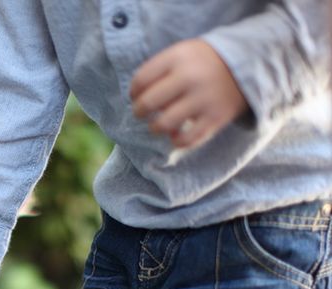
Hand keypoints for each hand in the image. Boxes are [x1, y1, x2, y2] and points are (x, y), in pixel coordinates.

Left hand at [130, 39, 247, 148]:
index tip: (135, 97)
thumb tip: (136, 98)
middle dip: (139, 112)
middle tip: (142, 113)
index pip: (141, 80)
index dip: (133, 92)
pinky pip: (187, 139)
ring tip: (157, 126)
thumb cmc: (204, 62)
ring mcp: (204, 98)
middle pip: (148, 102)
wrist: (248, 62)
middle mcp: (190, 77)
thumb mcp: (182, 53)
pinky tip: (175, 135)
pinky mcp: (216, 117)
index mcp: (178, 57)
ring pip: (164, 124)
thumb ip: (159, 70)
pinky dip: (176, 141)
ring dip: (155, 128)